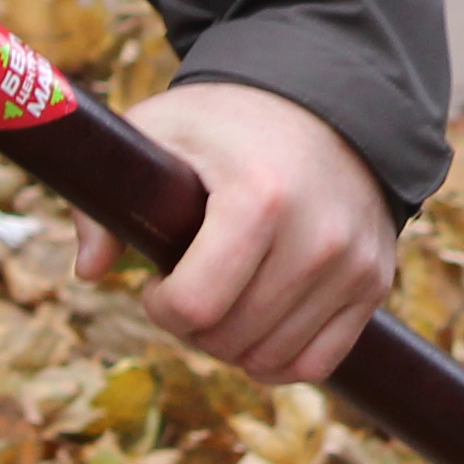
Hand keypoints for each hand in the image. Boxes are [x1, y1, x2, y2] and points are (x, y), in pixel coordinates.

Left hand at [86, 80, 394, 387]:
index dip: (160, 305)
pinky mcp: (374, 282)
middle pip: (230, 339)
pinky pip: (319, 362)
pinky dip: (280, 359)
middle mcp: (316, 236)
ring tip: (225, 296)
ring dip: (234, 345)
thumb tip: (89, 273)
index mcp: (259, 197)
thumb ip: (107, 201)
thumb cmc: (224, 123)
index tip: (159, 278)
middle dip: (194, 326)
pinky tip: (260, 324)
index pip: (194, 306)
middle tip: (189, 286)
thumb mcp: (155, 133)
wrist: (325, 100)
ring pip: (272, 360)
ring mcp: (353, 263)